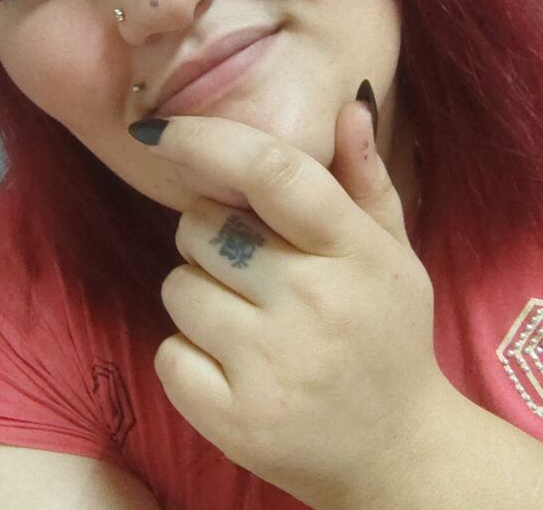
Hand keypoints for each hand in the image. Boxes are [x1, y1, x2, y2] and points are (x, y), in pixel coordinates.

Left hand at [129, 93, 446, 507]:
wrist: (397, 454)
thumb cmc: (388, 337)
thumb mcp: (392, 253)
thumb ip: (365, 177)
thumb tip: (348, 101)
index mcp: (353, 251)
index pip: (272, 172)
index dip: (206, 140)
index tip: (158, 129)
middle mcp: (312, 302)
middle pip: (201, 226)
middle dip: (209, 234)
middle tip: (248, 264)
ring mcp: (269, 363)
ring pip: (178, 286)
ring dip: (199, 294)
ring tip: (246, 321)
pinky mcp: (231, 417)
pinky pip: (168, 352)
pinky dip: (188, 354)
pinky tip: (232, 366)